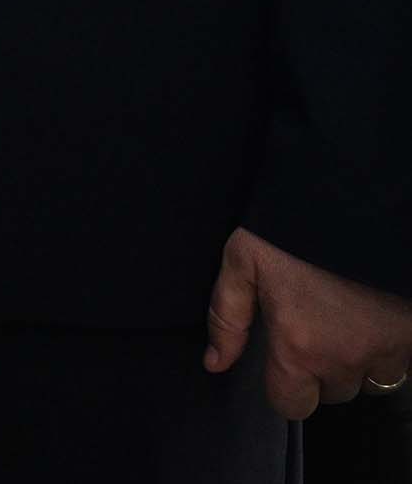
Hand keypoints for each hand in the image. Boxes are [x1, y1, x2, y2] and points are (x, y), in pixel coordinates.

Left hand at [206, 228, 411, 414]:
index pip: (291, 407)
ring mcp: (388, 351)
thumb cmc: (291, 229)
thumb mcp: (241, 262)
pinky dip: (387, 348)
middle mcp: (346, 361)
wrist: (355, 202)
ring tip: (344, 325)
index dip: (284, 389)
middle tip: (313, 330)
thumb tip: (215, 364)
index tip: (282, 362)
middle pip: (332, 393)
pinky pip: (402, 361)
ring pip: (370, 382)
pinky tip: (372, 318)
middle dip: (321, 372)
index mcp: (299, 350)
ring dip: (357, 363)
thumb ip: (227, 318)